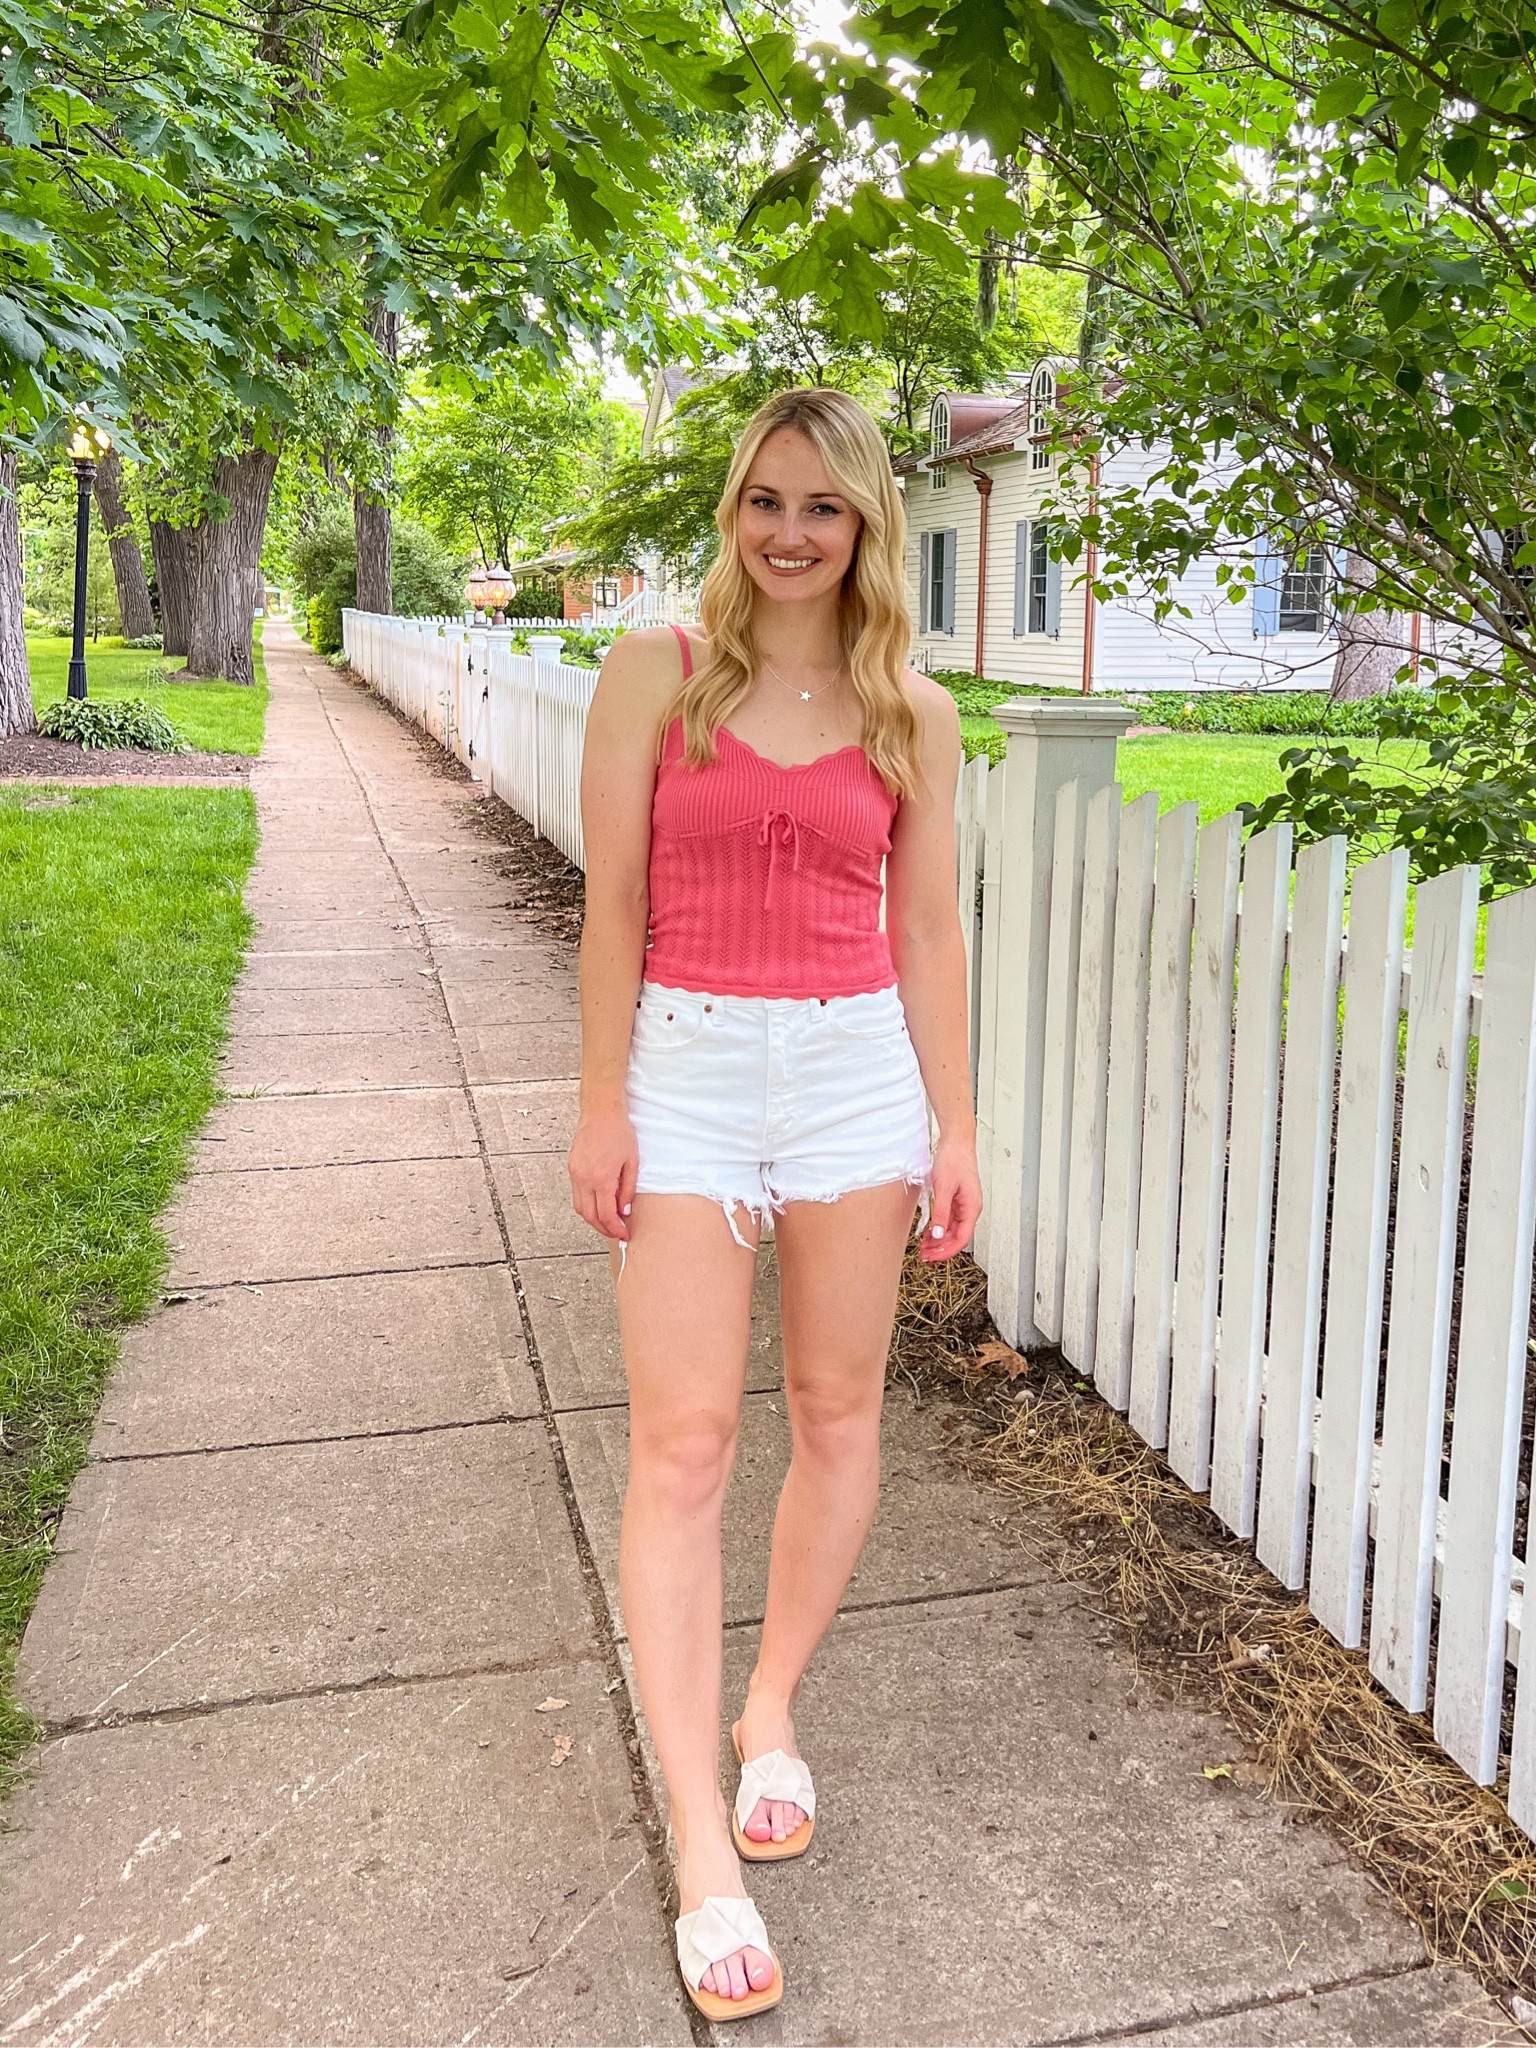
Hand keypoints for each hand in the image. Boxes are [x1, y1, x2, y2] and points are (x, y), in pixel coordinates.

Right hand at [568, 1106, 638, 1240]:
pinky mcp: (572, 1168)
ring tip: (608, 1221)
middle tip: (616, 1232)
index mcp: (601, 1178)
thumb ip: (627, 1189)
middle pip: (590, 1216)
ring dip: (593, 1219)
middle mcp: (584, 1178)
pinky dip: (587, 1204)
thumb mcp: (632, 1162)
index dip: (615, 1228)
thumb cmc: (618, 1131)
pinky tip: (598, 1204)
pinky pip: (576, 1195)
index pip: (606, 1214)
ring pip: (580, 1208)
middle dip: (603, 1228)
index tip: (623, 1233)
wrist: (601, 1112)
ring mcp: (575, 1174)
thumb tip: (624, 1210)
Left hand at [921, 1131, 981, 1261]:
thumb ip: (941, 1213)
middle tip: (924, 1256)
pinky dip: (939, 1229)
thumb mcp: (944, 1188)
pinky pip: (949, 1220)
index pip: (962, 1238)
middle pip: (957, 1237)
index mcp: (972, 1207)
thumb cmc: (954, 1160)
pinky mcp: (957, 1200)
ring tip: (924, 1248)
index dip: (947, 1251)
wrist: (956, 1142)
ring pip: (953, 1230)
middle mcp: (970, 1209)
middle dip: (941, 1249)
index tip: (933, 1257)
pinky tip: (929, 1234)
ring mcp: (964, 1205)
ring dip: (939, 1241)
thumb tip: (939, 1235)